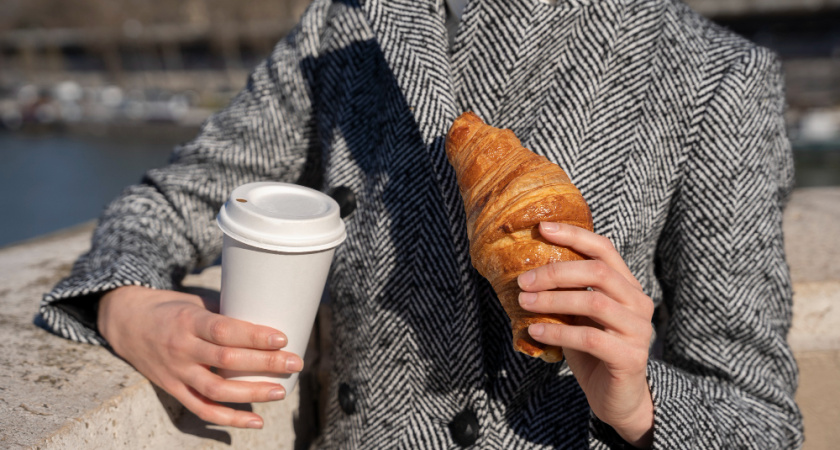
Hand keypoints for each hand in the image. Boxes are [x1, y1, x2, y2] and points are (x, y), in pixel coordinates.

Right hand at [98, 286, 302, 428]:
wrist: (124, 321)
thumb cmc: (170, 307)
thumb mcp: (193, 302)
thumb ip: (223, 313)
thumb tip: (266, 317)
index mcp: (187, 321)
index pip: (224, 330)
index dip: (254, 335)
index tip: (282, 338)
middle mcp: (181, 348)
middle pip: (226, 360)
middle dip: (265, 363)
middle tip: (295, 363)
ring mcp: (176, 372)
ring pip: (216, 389)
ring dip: (252, 393)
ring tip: (280, 391)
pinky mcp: (173, 389)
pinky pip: (202, 409)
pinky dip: (229, 418)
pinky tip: (256, 420)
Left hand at [517, 222, 654, 447]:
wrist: (618, 399)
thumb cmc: (594, 353)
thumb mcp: (578, 317)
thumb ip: (566, 294)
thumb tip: (525, 272)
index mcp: (627, 287)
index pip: (604, 249)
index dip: (575, 235)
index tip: (543, 228)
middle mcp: (638, 303)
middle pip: (598, 272)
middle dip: (556, 271)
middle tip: (522, 280)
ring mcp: (638, 330)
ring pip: (593, 302)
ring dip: (553, 300)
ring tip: (523, 302)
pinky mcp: (630, 357)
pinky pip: (589, 338)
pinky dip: (557, 332)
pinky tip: (534, 331)